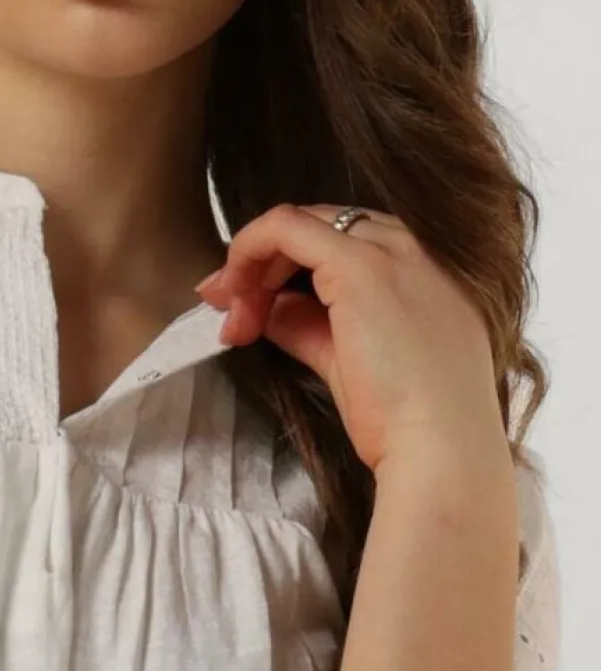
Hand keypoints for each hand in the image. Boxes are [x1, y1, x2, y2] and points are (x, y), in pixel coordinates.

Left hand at [194, 204, 505, 473]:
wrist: (440, 446)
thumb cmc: (406, 421)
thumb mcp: (348, 362)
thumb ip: (310, 327)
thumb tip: (268, 312)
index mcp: (424, 269)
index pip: (344, 245)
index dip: (289, 270)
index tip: (252, 311)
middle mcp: (413, 246)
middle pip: (320, 229)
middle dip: (264, 266)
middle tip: (230, 313)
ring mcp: (388, 250)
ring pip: (299, 224)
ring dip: (252, 265)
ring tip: (233, 318)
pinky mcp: (358, 265)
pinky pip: (285, 228)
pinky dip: (248, 251)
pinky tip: (234, 296)